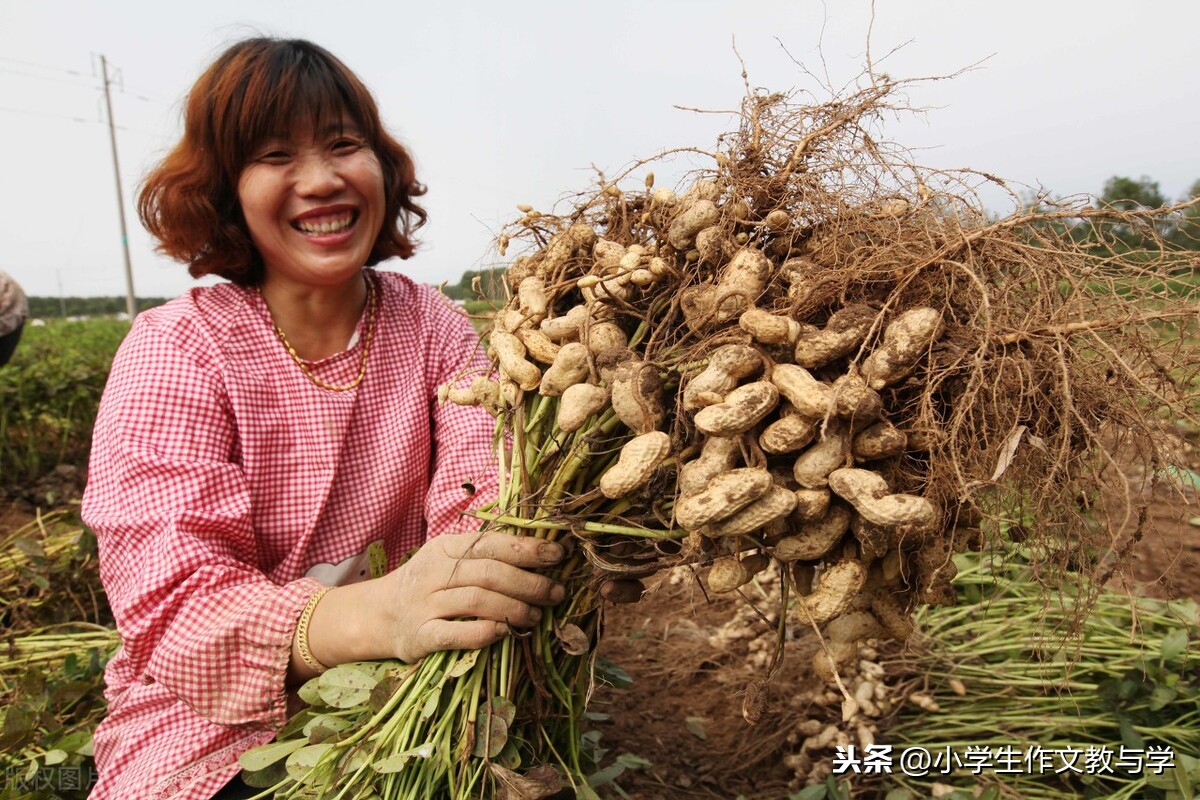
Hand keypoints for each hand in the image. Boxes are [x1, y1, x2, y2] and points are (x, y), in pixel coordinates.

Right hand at [375, 531, 565, 662]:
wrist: (379, 614)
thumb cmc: (428, 584)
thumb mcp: (449, 560)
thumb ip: (485, 556)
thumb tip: (541, 554)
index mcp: (445, 547)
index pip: (491, 543)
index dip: (528, 549)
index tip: (558, 555)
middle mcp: (433, 572)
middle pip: (489, 573)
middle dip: (529, 583)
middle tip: (555, 593)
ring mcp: (425, 604)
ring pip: (477, 601)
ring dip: (515, 608)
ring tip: (537, 616)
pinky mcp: (420, 635)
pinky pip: (456, 634)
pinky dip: (485, 633)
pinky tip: (505, 632)